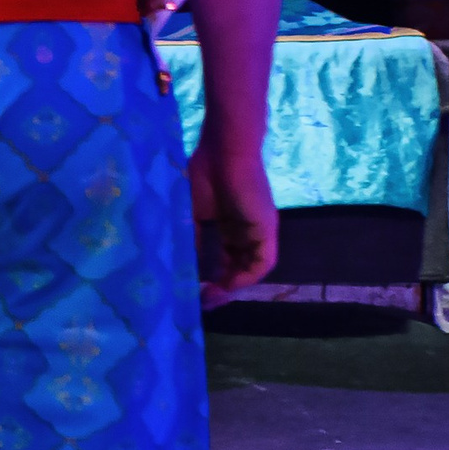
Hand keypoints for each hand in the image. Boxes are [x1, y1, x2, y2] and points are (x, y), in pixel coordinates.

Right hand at [190, 134, 277, 301]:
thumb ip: (192, 236)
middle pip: (236, 266)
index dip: (208, 274)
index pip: (222, 256)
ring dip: (232, 284)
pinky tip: (226, 284)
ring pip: (248, 267)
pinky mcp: (267, 231)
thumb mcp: (192, 210)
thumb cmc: (203, 172)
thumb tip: (181, 263)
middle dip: (220, 286)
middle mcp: (245, 230)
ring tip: (211, 296)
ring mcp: (258, 231)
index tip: (192, 288)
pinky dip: (245, 276)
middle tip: (202, 300)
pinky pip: (261, 263)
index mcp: (228, 223)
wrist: (225, 149)